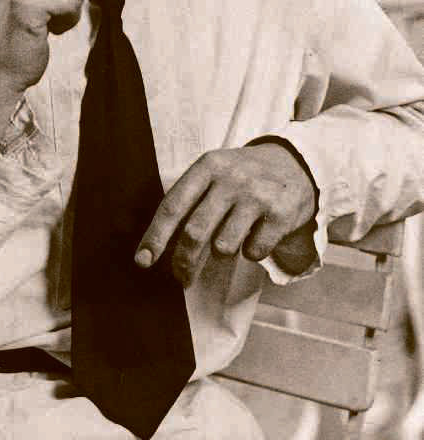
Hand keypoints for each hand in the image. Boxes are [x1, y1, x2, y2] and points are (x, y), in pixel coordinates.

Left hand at [135, 142, 316, 286]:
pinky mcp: (280, 214)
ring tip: (233, 235)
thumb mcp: (214, 171)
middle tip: (181, 277)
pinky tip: (258, 233)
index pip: (173, 205)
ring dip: (224, 251)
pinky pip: (253, 252)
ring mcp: (257, 195)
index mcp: (207, 166)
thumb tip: (156, 244)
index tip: (143, 261)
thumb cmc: (243, 175)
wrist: (295, 162)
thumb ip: (189, 199)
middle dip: (183, 262)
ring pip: (223, 247)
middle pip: (194, 233)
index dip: (155, 236)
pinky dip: (252, 251)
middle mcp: (231, 178)